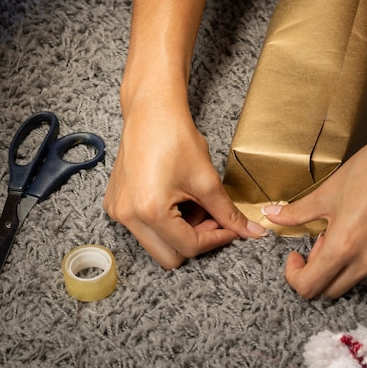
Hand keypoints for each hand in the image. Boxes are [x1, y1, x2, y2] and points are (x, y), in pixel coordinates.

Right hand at [104, 99, 264, 269]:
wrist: (151, 112)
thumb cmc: (175, 137)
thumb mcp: (207, 180)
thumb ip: (228, 213)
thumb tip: (251, 232)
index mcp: (149, 211)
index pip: (189, 247)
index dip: (217, 239)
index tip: (232, 229)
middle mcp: (128, 216)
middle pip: (170, 256)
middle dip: (197, 240)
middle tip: (213, 218)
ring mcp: (117, 211)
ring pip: (157, 244)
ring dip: (181, 232)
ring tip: (194, 203)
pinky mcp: (115, 204)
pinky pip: (144, 229)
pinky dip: (165, 222)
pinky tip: (177, 199)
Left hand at [262, 113, 366, 298]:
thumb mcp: (326, 192)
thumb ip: (296, 213)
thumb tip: (269, 215)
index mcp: (344, 247)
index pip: (310, 287)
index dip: (295, 275)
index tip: (296, 255)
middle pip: (331, 290)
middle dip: (317, 271)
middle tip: (320, 240)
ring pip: (355, 277)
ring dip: (342, 263)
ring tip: (346, 228)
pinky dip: (365, 255)